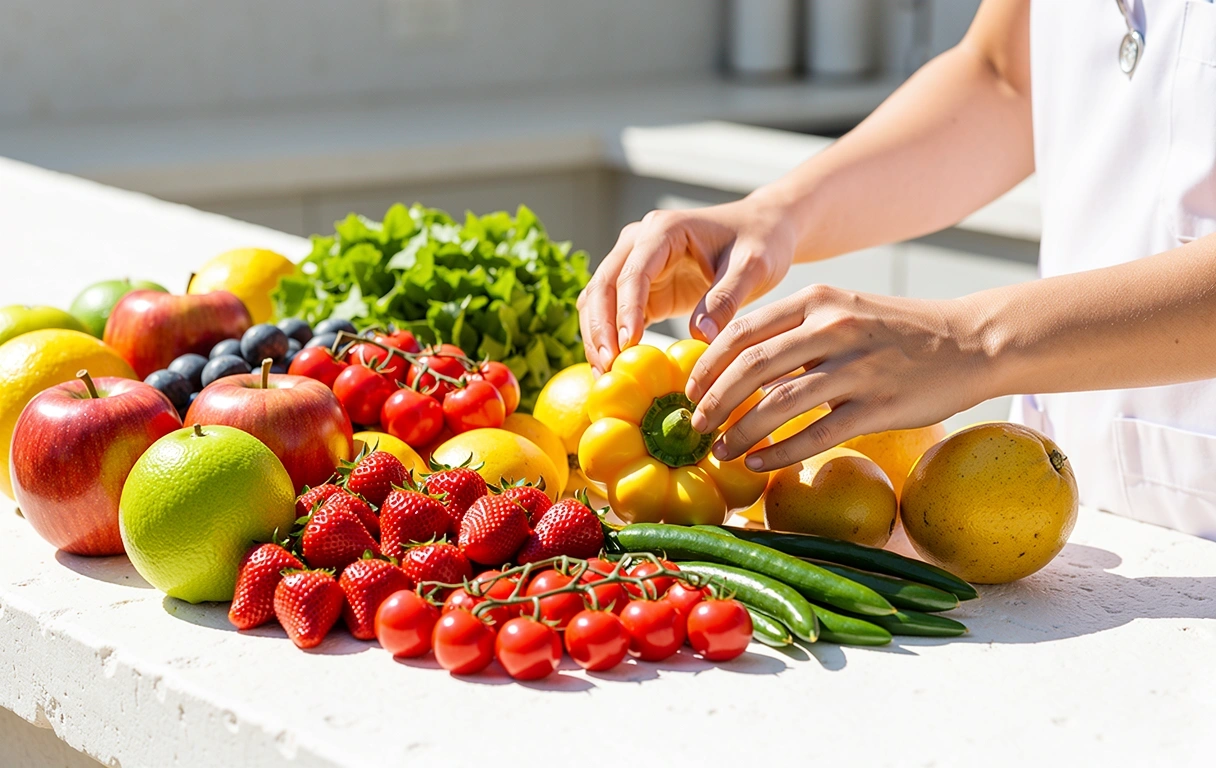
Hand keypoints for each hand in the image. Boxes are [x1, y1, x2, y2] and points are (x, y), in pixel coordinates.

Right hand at [577, 195, 796, 373]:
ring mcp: (635, 264)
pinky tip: (613, 368)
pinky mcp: (641, 289)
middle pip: (603, 286)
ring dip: (597, 337)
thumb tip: (700, 336)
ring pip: (598, 301)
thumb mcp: (752, 267)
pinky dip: (609, 340)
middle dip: (601, 329)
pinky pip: (612, 314)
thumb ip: (725, 298)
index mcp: (663, 230)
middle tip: (608, 367)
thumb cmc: (760, 242)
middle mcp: (639, 243)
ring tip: (605, 375)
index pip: (633, 273)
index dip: (626, 310)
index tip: (628, 344)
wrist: (762, 231)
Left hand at [685, 285, 987, 470]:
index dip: (707, 364)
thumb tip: (738, 366)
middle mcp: (832, 329)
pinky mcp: (879, 406)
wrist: (971, 341)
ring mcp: (857, 368)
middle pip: (751, 368)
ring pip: (778, 405)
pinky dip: (779, 454)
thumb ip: (795, 331)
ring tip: (719, 453)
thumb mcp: (843, 311)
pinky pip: (816, 435)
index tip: (689, 389)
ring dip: (740, 433)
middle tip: (695, 426)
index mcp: (816, 302)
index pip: (742, 331)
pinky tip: (758, 465)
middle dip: (713, 401)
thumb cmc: (897, 331)